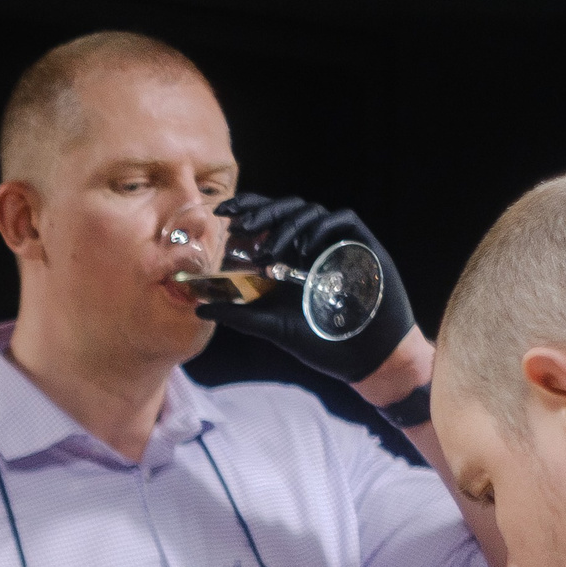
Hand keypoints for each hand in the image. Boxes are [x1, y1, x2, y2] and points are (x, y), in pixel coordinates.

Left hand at [201, 194, 415, 384]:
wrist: (366, 356)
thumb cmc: (322, 341)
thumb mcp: (274, 327)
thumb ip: (240, 315)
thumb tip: (199, 307)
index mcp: (287, 257)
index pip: (265, 222)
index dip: (245, 210)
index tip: (221, 213)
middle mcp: (309, 245)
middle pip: (285, 210)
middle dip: (260, 212)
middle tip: (239, 225)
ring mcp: (334, 243)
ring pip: (309, 211)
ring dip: (286, 226)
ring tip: (269, 252)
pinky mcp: (361, 244)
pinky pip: (342, 219)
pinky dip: (321, 227)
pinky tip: (306, 246)